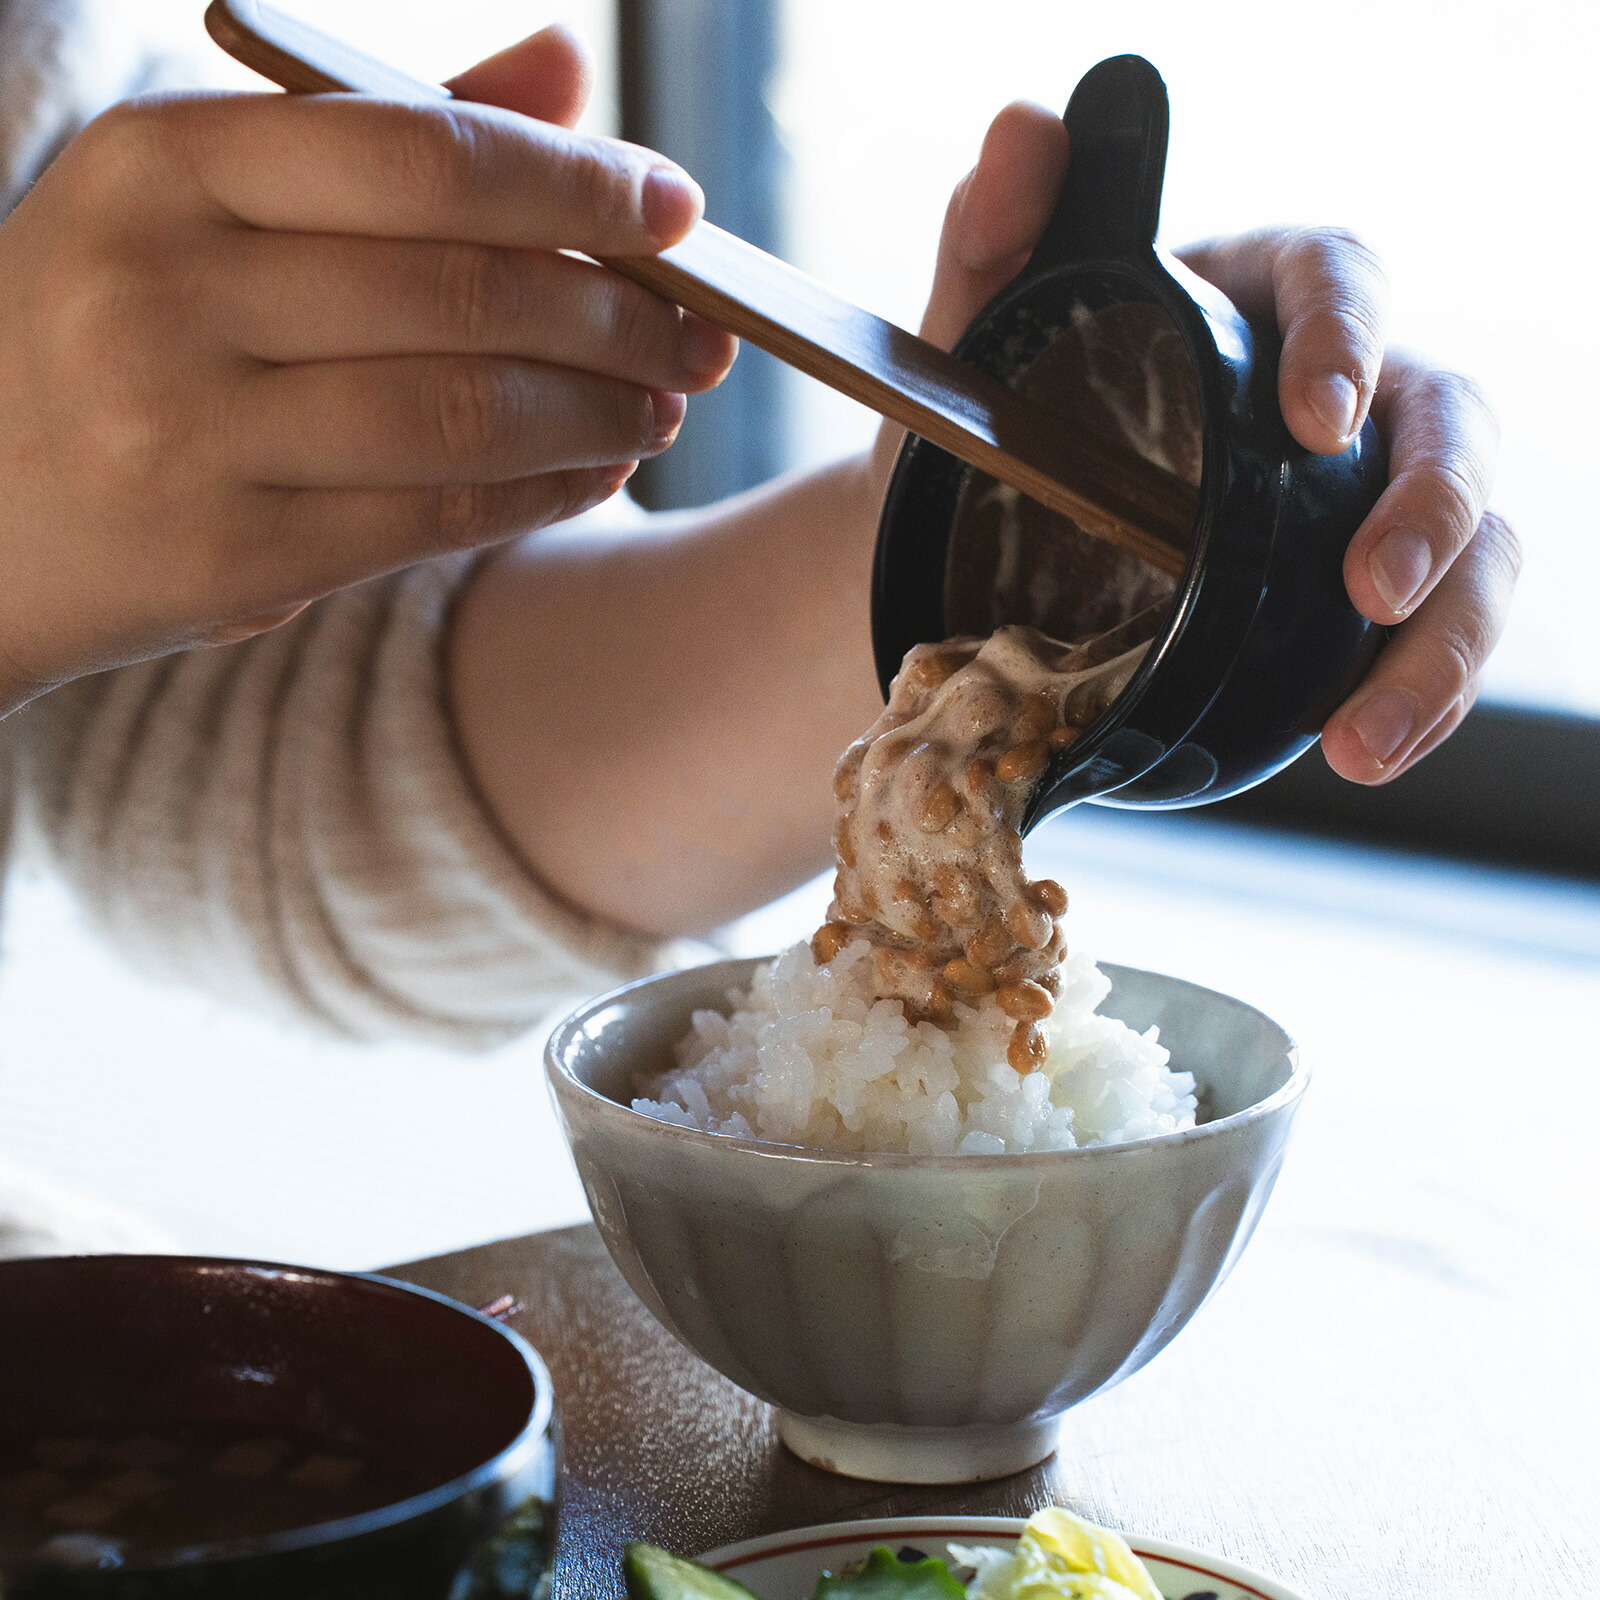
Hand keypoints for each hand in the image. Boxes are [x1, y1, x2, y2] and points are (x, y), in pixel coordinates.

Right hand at [0, 25, 735, 713]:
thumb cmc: (117, 328)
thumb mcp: (209, 203)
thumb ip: (388, 141)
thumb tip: (567, 68)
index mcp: (159, 164)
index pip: (421, 158)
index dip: (575, 184)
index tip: (676, 210)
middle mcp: (164, 289)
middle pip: (465, 292)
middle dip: (621, 315)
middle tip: (703, 334)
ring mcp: (188, 432)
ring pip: (465, 413)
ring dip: (600, 411)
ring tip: (664, 404)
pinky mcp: (231, 554)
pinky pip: (437, 513)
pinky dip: (546, 489)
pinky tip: (600, 467)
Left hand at [879, 103, 1517, 785]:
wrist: (968, 561)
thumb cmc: (986, 441)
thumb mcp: (968, 349)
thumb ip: (989, 241)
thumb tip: (1026, 127)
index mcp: (1251, 300)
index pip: (1340, 277)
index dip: (1349, 338)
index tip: (1315, 424)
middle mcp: (1332, 395)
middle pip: (1451, 418)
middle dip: (1435, 507)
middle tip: (1376, 593)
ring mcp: (1355, 502)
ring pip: (1476, 546)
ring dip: (1444, 644)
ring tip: (1363, 741)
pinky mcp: (1349, 600)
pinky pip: (1428, 638)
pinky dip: (1414, 698)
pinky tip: (1366, 751)